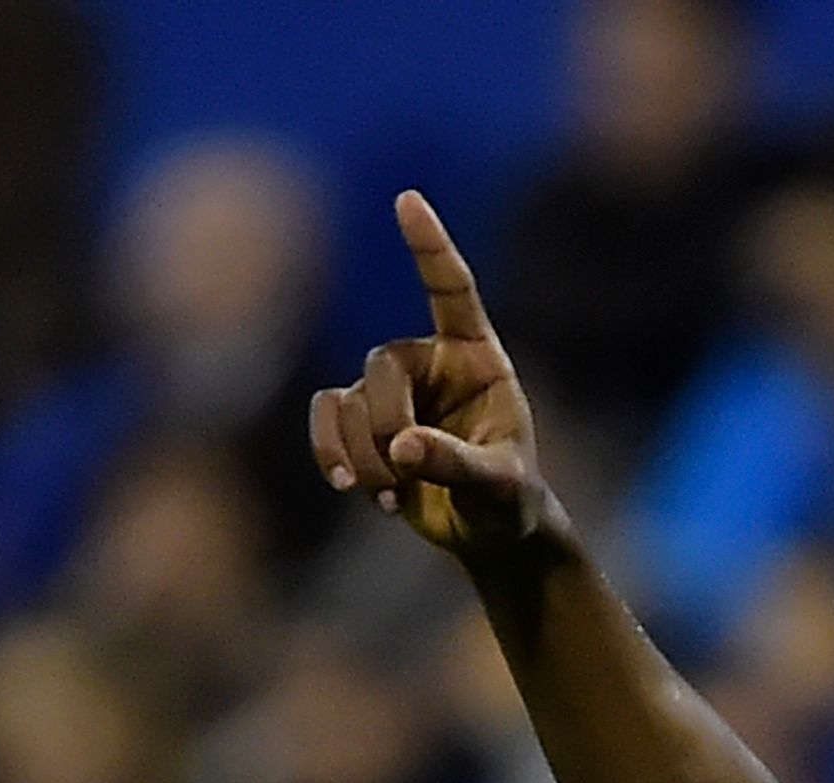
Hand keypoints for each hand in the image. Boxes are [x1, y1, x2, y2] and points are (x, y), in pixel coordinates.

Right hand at [311, 192, 557, 561]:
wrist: (484, 531)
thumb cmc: (508, 501)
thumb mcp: (499, 487)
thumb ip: (457, 464)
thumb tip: (400, 449)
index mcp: (478, 360)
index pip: (452, 292)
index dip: (430, 247)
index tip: (408, 200)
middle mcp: (430, 362)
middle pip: (381, 366)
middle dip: (385, 425)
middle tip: (405, 475)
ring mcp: (390, 388)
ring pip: (347, 400)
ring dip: (361, 454)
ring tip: (390, 497)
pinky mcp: (359, 417)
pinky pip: (325, 416)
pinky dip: (330, 451)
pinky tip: (351, 488)